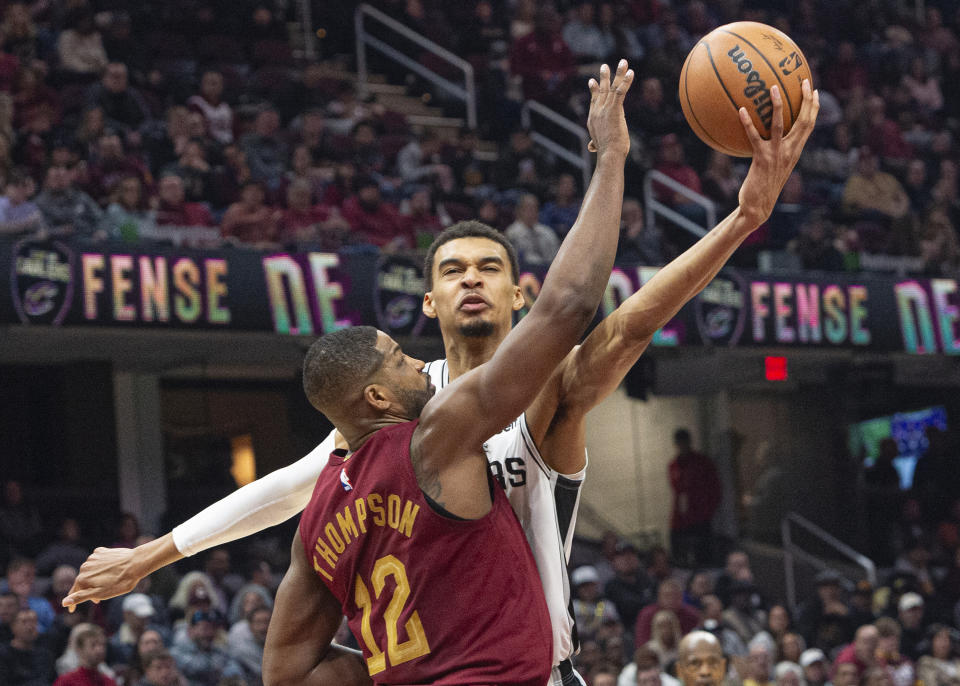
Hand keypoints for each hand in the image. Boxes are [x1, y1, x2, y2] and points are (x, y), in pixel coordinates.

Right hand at [62, 546, 142, 610]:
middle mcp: (84, 567)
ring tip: (105, 584)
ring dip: (94, 579)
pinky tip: (107, 570)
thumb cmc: (119, 582)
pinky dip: (99, 567)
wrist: (136, 563)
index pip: (74, 592)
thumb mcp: (100, 593)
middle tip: (98, 600)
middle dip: (88, 591)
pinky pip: (96, 561)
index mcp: (82, 579)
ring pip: (89, 571)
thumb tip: (64, 602)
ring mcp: (93, 558)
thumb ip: (81, 597)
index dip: (73, 602)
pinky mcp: (101, 552)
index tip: (72, 610)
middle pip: (82, 582)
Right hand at [586, 59, 633, 157]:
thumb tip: (591, 147)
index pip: (594, 101)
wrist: (609, 154)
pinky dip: (626, 81)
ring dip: (618, 73)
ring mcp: (605, 110)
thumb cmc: (606, 152)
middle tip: (604, 66)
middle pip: (602, 90)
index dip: (594, 90)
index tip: (592, 81)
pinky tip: (631, 72)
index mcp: (593, 119)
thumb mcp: (599, 145)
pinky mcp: (614, 110)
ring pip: (612, 87)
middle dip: (604, 77)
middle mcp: (597, 111)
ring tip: (623, 62)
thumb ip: (594, 143)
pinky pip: (620, 92)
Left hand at [738, 79, 818, 226]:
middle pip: (804, 121)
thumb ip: (774, 151)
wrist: (758, 207)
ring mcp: (777, 154)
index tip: (814, 91)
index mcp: (795, 151)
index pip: (809, 125)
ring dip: (778, 105)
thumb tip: (765, 136)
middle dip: (806, 100)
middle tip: (805, 80)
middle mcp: (790, 151)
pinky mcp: (762, 159)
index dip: (814, 107)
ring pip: (781, 125)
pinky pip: (754, 137)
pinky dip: (748, 123)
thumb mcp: (772, 166)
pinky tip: (741, 110)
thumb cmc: (762, 187)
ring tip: (773, 87)